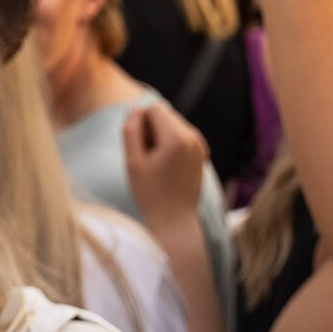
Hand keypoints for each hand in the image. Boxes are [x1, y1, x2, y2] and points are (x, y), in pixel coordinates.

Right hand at [121, 100, 209, 230]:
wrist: (175, 223)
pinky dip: (170, 145)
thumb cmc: (150, 195)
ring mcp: (200, 144)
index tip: (138, 149)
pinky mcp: (201, 153)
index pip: (152, 109)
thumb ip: (131, 131)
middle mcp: (193, 136)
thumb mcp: (133, 162)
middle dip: (151, 130)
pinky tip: (165, 167)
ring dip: (159, 137)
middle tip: (146, 159)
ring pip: (172, 125)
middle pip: (164, 115)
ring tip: (155, 165)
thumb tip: (135, 109)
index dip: (140, 124)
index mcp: (177, 137)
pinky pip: (181, 137)